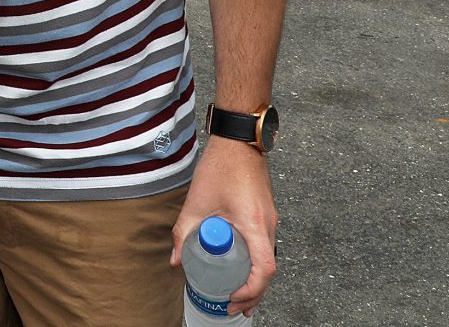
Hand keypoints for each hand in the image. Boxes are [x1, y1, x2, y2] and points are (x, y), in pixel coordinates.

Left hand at [170, 139, 277, 317]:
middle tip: (232, 307)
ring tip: (237, 296)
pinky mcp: (267, 215)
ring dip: (255, 281)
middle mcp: (270, 226)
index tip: (231, 297)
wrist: (239, 141)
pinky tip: (241, 269)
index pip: (264, 269)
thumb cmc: (221, 167)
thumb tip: (176, 260)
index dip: (250, 290)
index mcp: (255, 224)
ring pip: (269, 260)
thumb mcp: (195, 202)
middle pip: (269, 271)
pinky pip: (265, 247)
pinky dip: (255, 264)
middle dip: (252, 294)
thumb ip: (183, 232)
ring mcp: (271, 221)